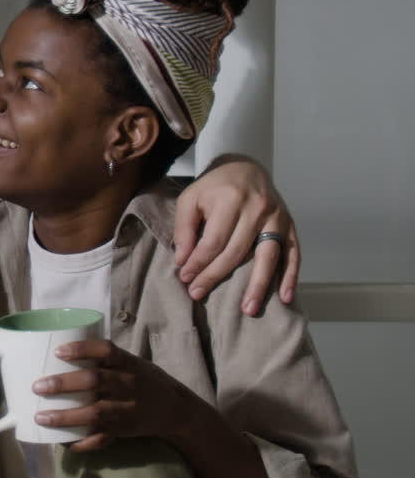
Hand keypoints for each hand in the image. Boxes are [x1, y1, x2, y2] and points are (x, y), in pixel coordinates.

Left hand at [32, 339, 195, 451]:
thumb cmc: (144, 380)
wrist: (177, 410)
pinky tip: (63, 442)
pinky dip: (83, 442)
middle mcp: (129, 384)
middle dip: (64, 384)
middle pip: (95, 381)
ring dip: (66, 417)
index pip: (106, 350)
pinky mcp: (125, 430)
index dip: (82, 350)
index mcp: (129, 364)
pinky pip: (103, 439)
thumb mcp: (132, 363)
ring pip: (95, 414)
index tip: (58, 352)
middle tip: (38, 387)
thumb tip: (59, 354)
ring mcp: (127, 409)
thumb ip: (104, 360)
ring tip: (41, 417)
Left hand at [173, 155, 300, 314]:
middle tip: (199, 295)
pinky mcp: (290, 225)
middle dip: (216, 276)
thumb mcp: (191, 199)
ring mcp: (277, 218)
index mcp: (231, 200)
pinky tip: (284, 297)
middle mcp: (258, 209)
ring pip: (268, 256)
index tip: (186, 278)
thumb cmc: (214, 187)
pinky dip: (291, 276)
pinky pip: (294, 253)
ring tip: (248, 310)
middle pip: (237, 251)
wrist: (246, 167)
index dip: (199, 262)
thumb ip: (184, 228)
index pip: (213, 240)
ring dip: (258, 285)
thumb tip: (183, 260)